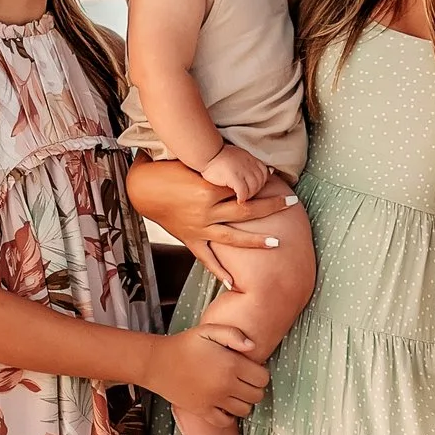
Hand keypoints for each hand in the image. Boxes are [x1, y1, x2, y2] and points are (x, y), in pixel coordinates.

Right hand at [127, 159, 296, 291]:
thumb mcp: (189, 162)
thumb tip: (232, 153)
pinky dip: (220, 270)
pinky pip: (208, 257)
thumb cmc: (164, 169)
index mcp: (208, 188)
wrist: (140, 189)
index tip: (277, 176)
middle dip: (272, 206)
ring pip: (234, 236)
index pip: (242, 186)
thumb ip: (211, 164)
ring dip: (256, 240)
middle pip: (247, 210)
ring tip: (277, 243)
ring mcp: (200, 227)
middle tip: (293, 203)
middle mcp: (207, 210)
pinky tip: (233, 281)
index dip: (261, 181)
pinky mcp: (191, 239)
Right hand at [142, 322, 268, 419]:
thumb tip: (253, 346)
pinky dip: (229, 416)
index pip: (263, 378)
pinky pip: (226, 422)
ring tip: (234, 393)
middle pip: (257, 396)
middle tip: (243, 381)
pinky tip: (224, 405)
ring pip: (245, 410)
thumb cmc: (184, 344)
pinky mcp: (203, 411)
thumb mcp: (209, 330)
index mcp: (231, 364)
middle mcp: (226, 385)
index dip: (260, 374)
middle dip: (254, 389)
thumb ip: (234, 335)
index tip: (250, 369)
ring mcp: (214, 400)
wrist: (157, 362)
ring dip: (244, 402)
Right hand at [198, 145, 273, 203]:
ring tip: (243, 198)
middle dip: (255, 191)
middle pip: (260, 182)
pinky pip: (243, 191)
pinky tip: (239, 200)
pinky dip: (243, 197)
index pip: (264, 173)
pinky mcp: (234, 176)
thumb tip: (256, 173)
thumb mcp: (238, 156)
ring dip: (249, 195)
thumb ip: (246, 164)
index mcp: (250, 159)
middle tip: (247, 196)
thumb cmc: (219, 157)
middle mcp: (248, 164)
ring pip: (254, 188)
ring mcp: (242, 170)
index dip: (261, 183)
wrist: (208, 153)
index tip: (254, 188)